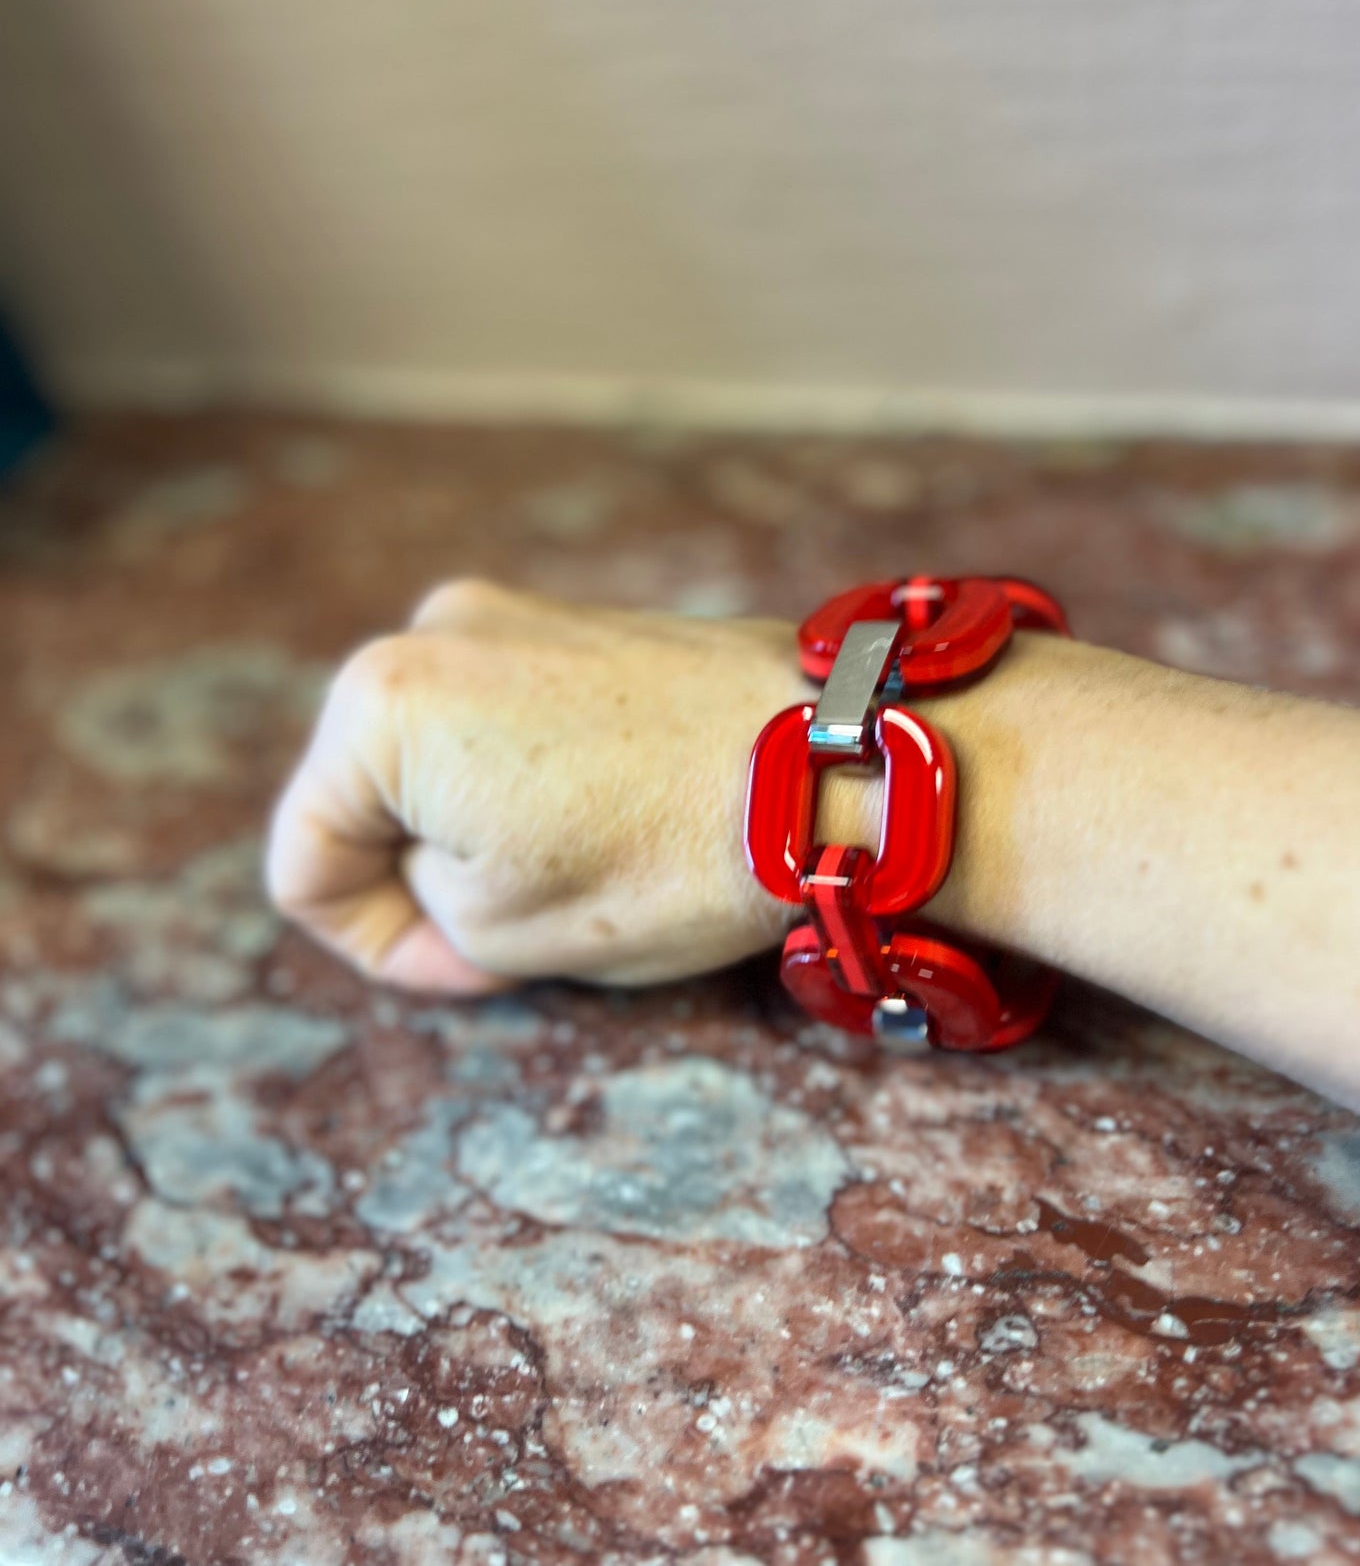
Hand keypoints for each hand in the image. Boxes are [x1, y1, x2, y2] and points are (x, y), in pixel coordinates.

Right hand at [266, 580, 800, 993]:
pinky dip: (536, 783)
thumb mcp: (498, 928)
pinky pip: (512, 721)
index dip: (376, 943)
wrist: (831, 766)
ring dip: (484, 830)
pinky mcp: (583, 621)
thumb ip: (415, 895)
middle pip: (369, 796)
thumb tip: (423, 864)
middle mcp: (431, 630)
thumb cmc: (664, 855)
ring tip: (584, 874)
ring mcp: (514, 612)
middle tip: (521, 936)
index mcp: (378, 704)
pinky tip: (616, 821)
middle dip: (428, 875)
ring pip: (443, 761)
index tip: (469, 969)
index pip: (306, 857)